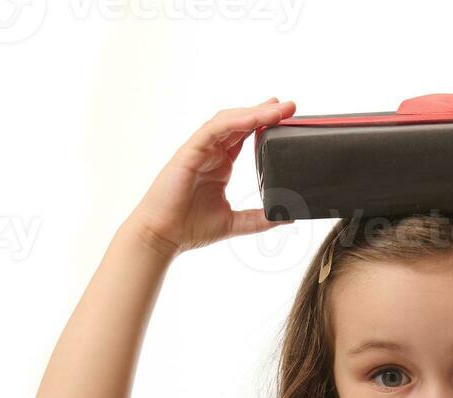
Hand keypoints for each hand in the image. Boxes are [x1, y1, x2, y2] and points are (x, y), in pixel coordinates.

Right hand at [129, 98, 297, 257]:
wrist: (162, 236)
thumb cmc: (189, 228)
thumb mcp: (234, 222)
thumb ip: (259, 219)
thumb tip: (286, 216)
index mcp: (220, 165)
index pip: (245, 136)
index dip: (265, 124)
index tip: (287, 116)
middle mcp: (210, 153)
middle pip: (240, 122)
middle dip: (265, 111)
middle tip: (290, 106)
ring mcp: (199, 150)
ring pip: (228, 121)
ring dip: (254, 112)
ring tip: (278, 108)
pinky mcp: (189, 151)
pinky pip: (213, 129)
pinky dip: (234, 121)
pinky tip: (254, 117)